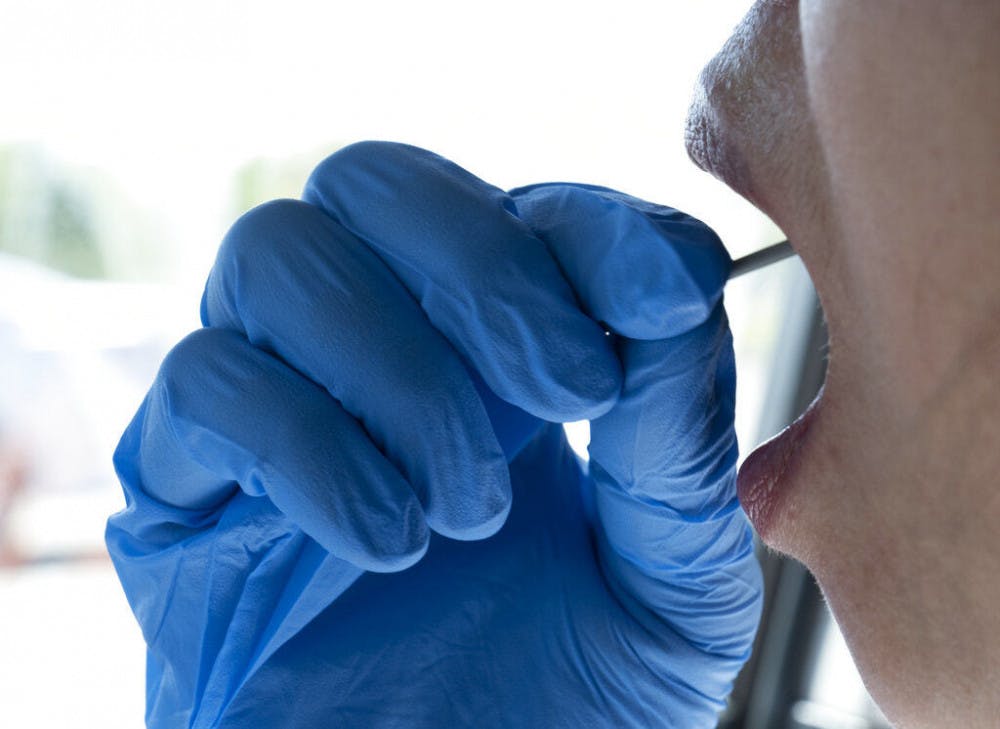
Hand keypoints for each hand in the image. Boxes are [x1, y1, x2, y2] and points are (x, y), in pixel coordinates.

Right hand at [107, 142, 761, 727]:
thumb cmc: (568, 707)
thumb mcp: (671, 585)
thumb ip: (679, 450)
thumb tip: (669, 304)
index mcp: (496, 354)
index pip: (525, 209)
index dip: (596, 227)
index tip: (666, 295)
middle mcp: (373, 350)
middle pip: (374, 180)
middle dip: (483, 267)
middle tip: (569, 390)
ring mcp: (272, 404)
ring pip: (277, 254)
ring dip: (400, 371)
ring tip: (469, 508)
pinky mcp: (182, 485)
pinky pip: (204, 383)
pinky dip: (308, 447)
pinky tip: (387, 544)